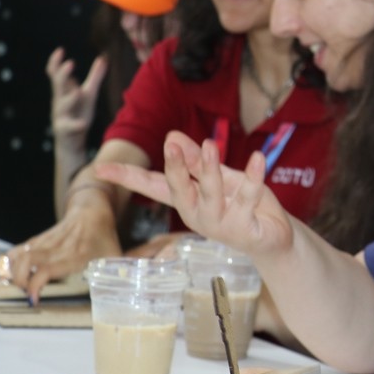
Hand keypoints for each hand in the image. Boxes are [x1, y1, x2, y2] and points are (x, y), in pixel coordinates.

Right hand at [0, 205, 120, 303]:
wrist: (93, 210)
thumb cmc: (105, 237)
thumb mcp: (116, 256)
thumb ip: (123, 274)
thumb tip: (134, 291)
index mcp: (74, 256)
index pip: (45, 270)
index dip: (35, 285)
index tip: (35, 299)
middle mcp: (56, 249)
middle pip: (24, 263)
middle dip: (19, 281)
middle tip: (28, 293)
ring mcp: (45, 243)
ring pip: (18, 256)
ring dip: (13, 272)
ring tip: (21, 285)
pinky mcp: (38, 239)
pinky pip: (17, 250)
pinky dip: (10, 262)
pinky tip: (14, 273)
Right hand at [48, 48, 106, 152]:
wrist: (71, 142)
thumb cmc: (78, 114)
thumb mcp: (88, 94)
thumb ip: (95, 77)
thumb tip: (103, 58)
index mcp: (63, 91)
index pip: (55, 75)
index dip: (56, 63)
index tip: (60, 50)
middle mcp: (59, 101)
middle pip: (58, 86)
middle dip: (63, 75)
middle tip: (70, 63)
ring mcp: (61, 116)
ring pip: (62, 105)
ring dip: (70, 98)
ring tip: (78, 92)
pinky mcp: (65, 130)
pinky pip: (69, 127)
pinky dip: (76, 125)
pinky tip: (83, 124)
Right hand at [96, 131, 294, 258]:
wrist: (275, 237)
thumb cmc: (243, 205)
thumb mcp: (220, 179)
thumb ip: (199, 162)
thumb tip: (172, 136)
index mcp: (187, 201)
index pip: (153, 186)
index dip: (127, 178)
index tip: (99, 169)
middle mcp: (197, 215)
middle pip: (179, 191)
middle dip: (175, 169)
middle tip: (170, 145)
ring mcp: (220, 225)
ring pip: (211, 195)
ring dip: (209, 170)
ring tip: (210, 145)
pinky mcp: (245, 230)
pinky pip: (248, 199)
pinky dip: (254, 178)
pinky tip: (258, 158)